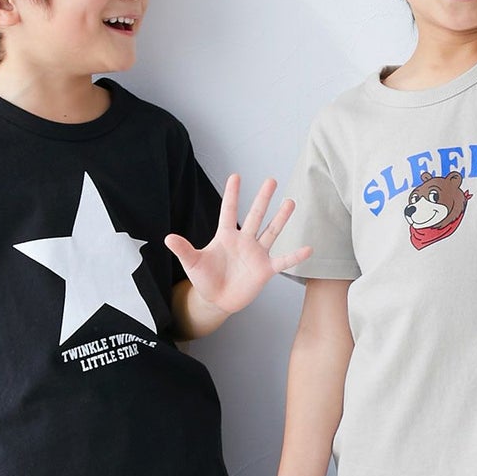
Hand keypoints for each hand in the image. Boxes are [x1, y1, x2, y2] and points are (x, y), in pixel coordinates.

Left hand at [164, 175, 311, 315]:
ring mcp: (256, 254)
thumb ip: (183, 250)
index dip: (231, 194)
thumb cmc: (204, 279)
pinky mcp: (265, 270)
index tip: (235, 176)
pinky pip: (283, 261)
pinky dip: (295, 256)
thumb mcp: (192, 263)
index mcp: (225, 236)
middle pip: (255, 216)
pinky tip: (309, 248)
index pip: (228, 211)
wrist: (216, 300)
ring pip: (271, 232)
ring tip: (290, 202)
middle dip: (262, 199)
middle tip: (271, 180)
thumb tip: (167, 238)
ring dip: (281, 218)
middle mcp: (243, 241)